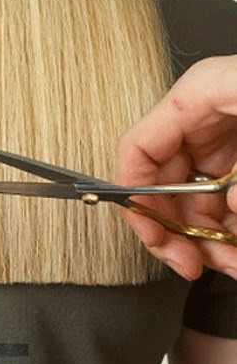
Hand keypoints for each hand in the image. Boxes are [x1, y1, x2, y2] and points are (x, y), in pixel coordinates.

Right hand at [115, 55, 236, 280]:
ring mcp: (226, 140)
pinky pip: (223, 203)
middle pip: (163, 184)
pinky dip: (230, 232)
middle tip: (193, 264)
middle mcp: (205, 120)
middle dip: (178, 231)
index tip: (154, 235)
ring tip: (233, 264)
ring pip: (194, 201)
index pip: (137, 150)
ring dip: (209, 241)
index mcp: (199, 98)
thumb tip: (234, 207)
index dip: (136, 198)